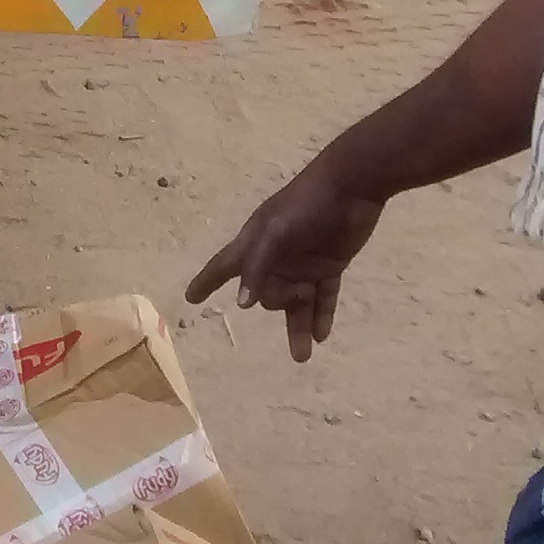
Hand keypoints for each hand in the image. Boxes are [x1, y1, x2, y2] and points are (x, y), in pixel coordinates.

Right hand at [185, 151, 384, 361]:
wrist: (353, 186)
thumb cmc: (307, 205)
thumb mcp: (276, 233)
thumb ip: (257, 267)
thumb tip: (242, 304)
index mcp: (254, 243)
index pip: (223, 266)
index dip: (206, 281)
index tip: (190, 298)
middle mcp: (276, 258)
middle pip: (265, 294)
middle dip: (280, 302)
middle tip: (301, 291)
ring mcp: (303, 264)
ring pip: (296, 304)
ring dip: (298, 328)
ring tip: (303, 356)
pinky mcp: (329, 266)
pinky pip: (323, 298)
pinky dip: (322, 316)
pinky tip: (321, 336)